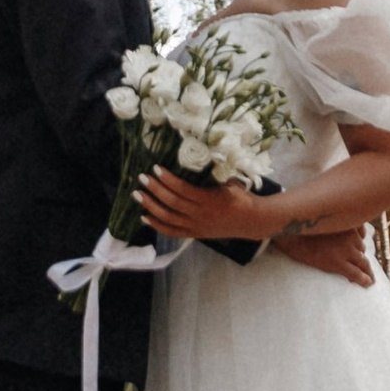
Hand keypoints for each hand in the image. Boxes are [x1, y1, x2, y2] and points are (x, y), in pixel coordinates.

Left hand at [137, 163, 265, 246]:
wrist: (251, 222)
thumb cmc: (241, 196)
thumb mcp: (230, 182)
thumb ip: (214, 173)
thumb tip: (197, 156)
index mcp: (210, 200)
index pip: (183, 190)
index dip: (168, 180)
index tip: (156, 168)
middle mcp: (201, 215)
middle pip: (172, 203)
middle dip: (155, 190)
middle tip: (142, 178)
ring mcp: (196, 227)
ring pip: (168, 218)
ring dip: (151, 206)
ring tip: (138, 194)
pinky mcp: (194, 234)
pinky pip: (172, 231)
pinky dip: (157, 225)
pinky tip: (144, 216)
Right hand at [274, 224, 374, 286]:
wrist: (290, 236)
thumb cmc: (302, 227)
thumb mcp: (322, 220)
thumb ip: (335, 223)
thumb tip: (350, 232)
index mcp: (346, 223)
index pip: (360, 234)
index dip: (359, 244)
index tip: (359, 251)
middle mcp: (349, 235)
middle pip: (361, 248)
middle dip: (360, 257)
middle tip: (365, 268)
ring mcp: (345, 249)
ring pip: (362, 261)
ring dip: (365, 269)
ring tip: (368, 278)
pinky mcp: (338, 263)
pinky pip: (356, 273)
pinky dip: (364, 279)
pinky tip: (368, 283)